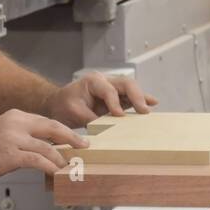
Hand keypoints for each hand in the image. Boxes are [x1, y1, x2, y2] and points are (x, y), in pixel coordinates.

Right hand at [0, 109, 87, 179]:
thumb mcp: (5, 132)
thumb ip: (25, 136)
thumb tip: (47, 147)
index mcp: (17, 116)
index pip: (48, 121)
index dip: (64, 131)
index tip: (76, 138)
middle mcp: (17, 123)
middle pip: (54, 128)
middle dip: (73, 138)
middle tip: (85, 146)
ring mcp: (14, 139)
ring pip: (48, 147)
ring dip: (62, 158)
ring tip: (71, 166)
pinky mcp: (11, 155)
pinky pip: (38, 161)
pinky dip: (51, 167)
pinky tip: (57, 173)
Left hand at [41, 73, 158, 128]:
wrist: (58, 104)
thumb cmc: (63, 106)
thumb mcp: (74, 112)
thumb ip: (91, 118)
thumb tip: (107, 128)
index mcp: (93, 81)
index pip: (109, 90)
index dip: (115, 103)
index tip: (119, 116)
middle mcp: (105, 81)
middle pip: (126, 83)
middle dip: (136, 96)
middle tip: (143, 110)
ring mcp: (112, 88)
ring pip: (131, 89)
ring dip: (141, 98)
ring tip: (151, 106)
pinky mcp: (116, 97)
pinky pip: (130, 97)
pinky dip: (140, 100)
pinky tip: (151, 103)